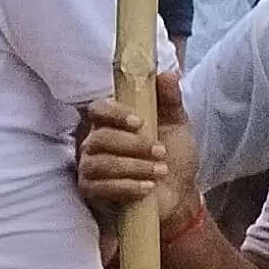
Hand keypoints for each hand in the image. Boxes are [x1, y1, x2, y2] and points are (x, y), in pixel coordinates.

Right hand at [74, 75, 193, 227]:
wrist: (178, 194)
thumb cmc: (172, 157)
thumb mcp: (177, 125)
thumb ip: (170, 100)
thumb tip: (167, 74)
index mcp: (112, 123)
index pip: (97, 109)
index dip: (113, 113)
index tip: (138, 122)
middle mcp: (94, 142)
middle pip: (99, 137)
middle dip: (133, 145)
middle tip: (160, 152)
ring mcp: (89, 168)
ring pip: (99, 163)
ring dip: (133, 166)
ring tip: (159, 171)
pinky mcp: (91, 191)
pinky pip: (100, 186)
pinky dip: (126, 186)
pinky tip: (147, 187)